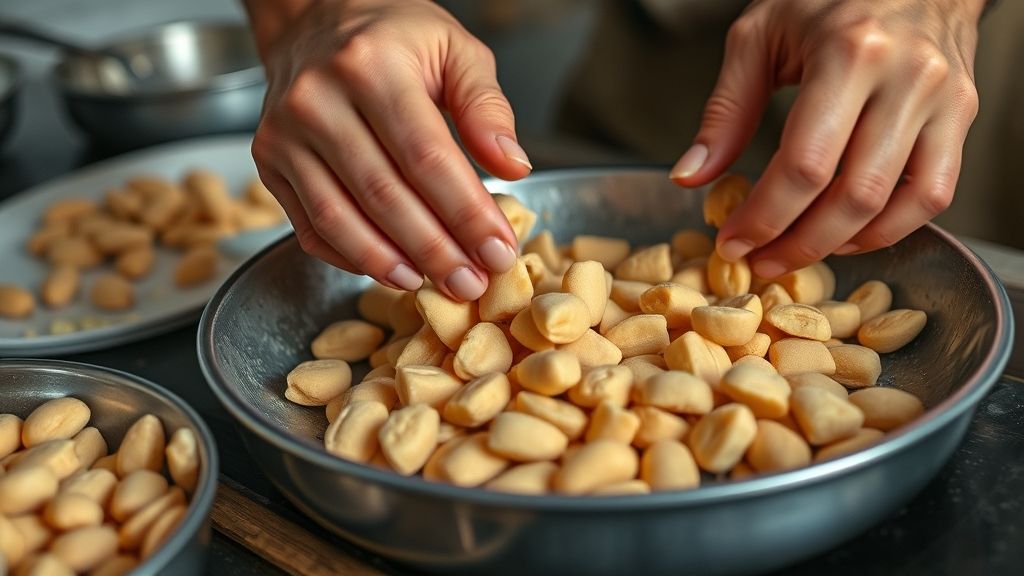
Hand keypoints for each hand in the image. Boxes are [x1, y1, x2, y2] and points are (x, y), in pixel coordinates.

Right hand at [246, 0, 530, 299]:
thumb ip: (486, 107)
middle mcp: (318, 100)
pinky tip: (390, 270)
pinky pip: (310, 227)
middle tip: (472, 282)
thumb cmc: (392, 37)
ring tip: (432, 285)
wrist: (313, 19)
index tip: (499, 250)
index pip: (427, 157)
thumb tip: (513, 167)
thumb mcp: (454, 49)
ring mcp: (284, 135)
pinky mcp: (269, 163)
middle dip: (435, 249)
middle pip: (384, 195)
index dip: (466, 213)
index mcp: (372, 65)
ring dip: (390, 264)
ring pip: (340, 219)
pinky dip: (351, 257)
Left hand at [671, 0, 984, 277]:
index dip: (764, 217)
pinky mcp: (962, 115)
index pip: (805, 165)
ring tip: (797, 253)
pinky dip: (890, 228)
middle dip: (798, 243)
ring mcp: (943, 99)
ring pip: (897, 204)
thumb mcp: (760, 36)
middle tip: (760, 262)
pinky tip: (848, 234)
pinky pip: (934, 195)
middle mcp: (906, 78)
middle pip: (852, 196)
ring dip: (841, 244)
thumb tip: (690, 178)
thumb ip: (725, 110)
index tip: (732, 242)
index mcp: (849, 53)